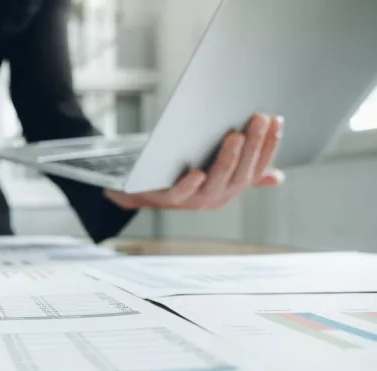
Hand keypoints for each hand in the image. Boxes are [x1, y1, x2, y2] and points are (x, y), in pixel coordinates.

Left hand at [103, 113, 284, 209]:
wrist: (146, 189)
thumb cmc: (184, 176)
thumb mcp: (216, 172)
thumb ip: (242, 171)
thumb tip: (276, 178)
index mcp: (232, 186)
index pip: (258, 166)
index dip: (270, 145)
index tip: (276, 120)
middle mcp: (218, 195)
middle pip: (241, 172)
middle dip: (253, 146)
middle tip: (259, 119)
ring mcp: (195, 199)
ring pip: (216, 182)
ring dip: (227, 159)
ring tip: (235, 137)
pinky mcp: (170, 199)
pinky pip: (182, 194)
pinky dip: (191, 184)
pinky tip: (198, 172)